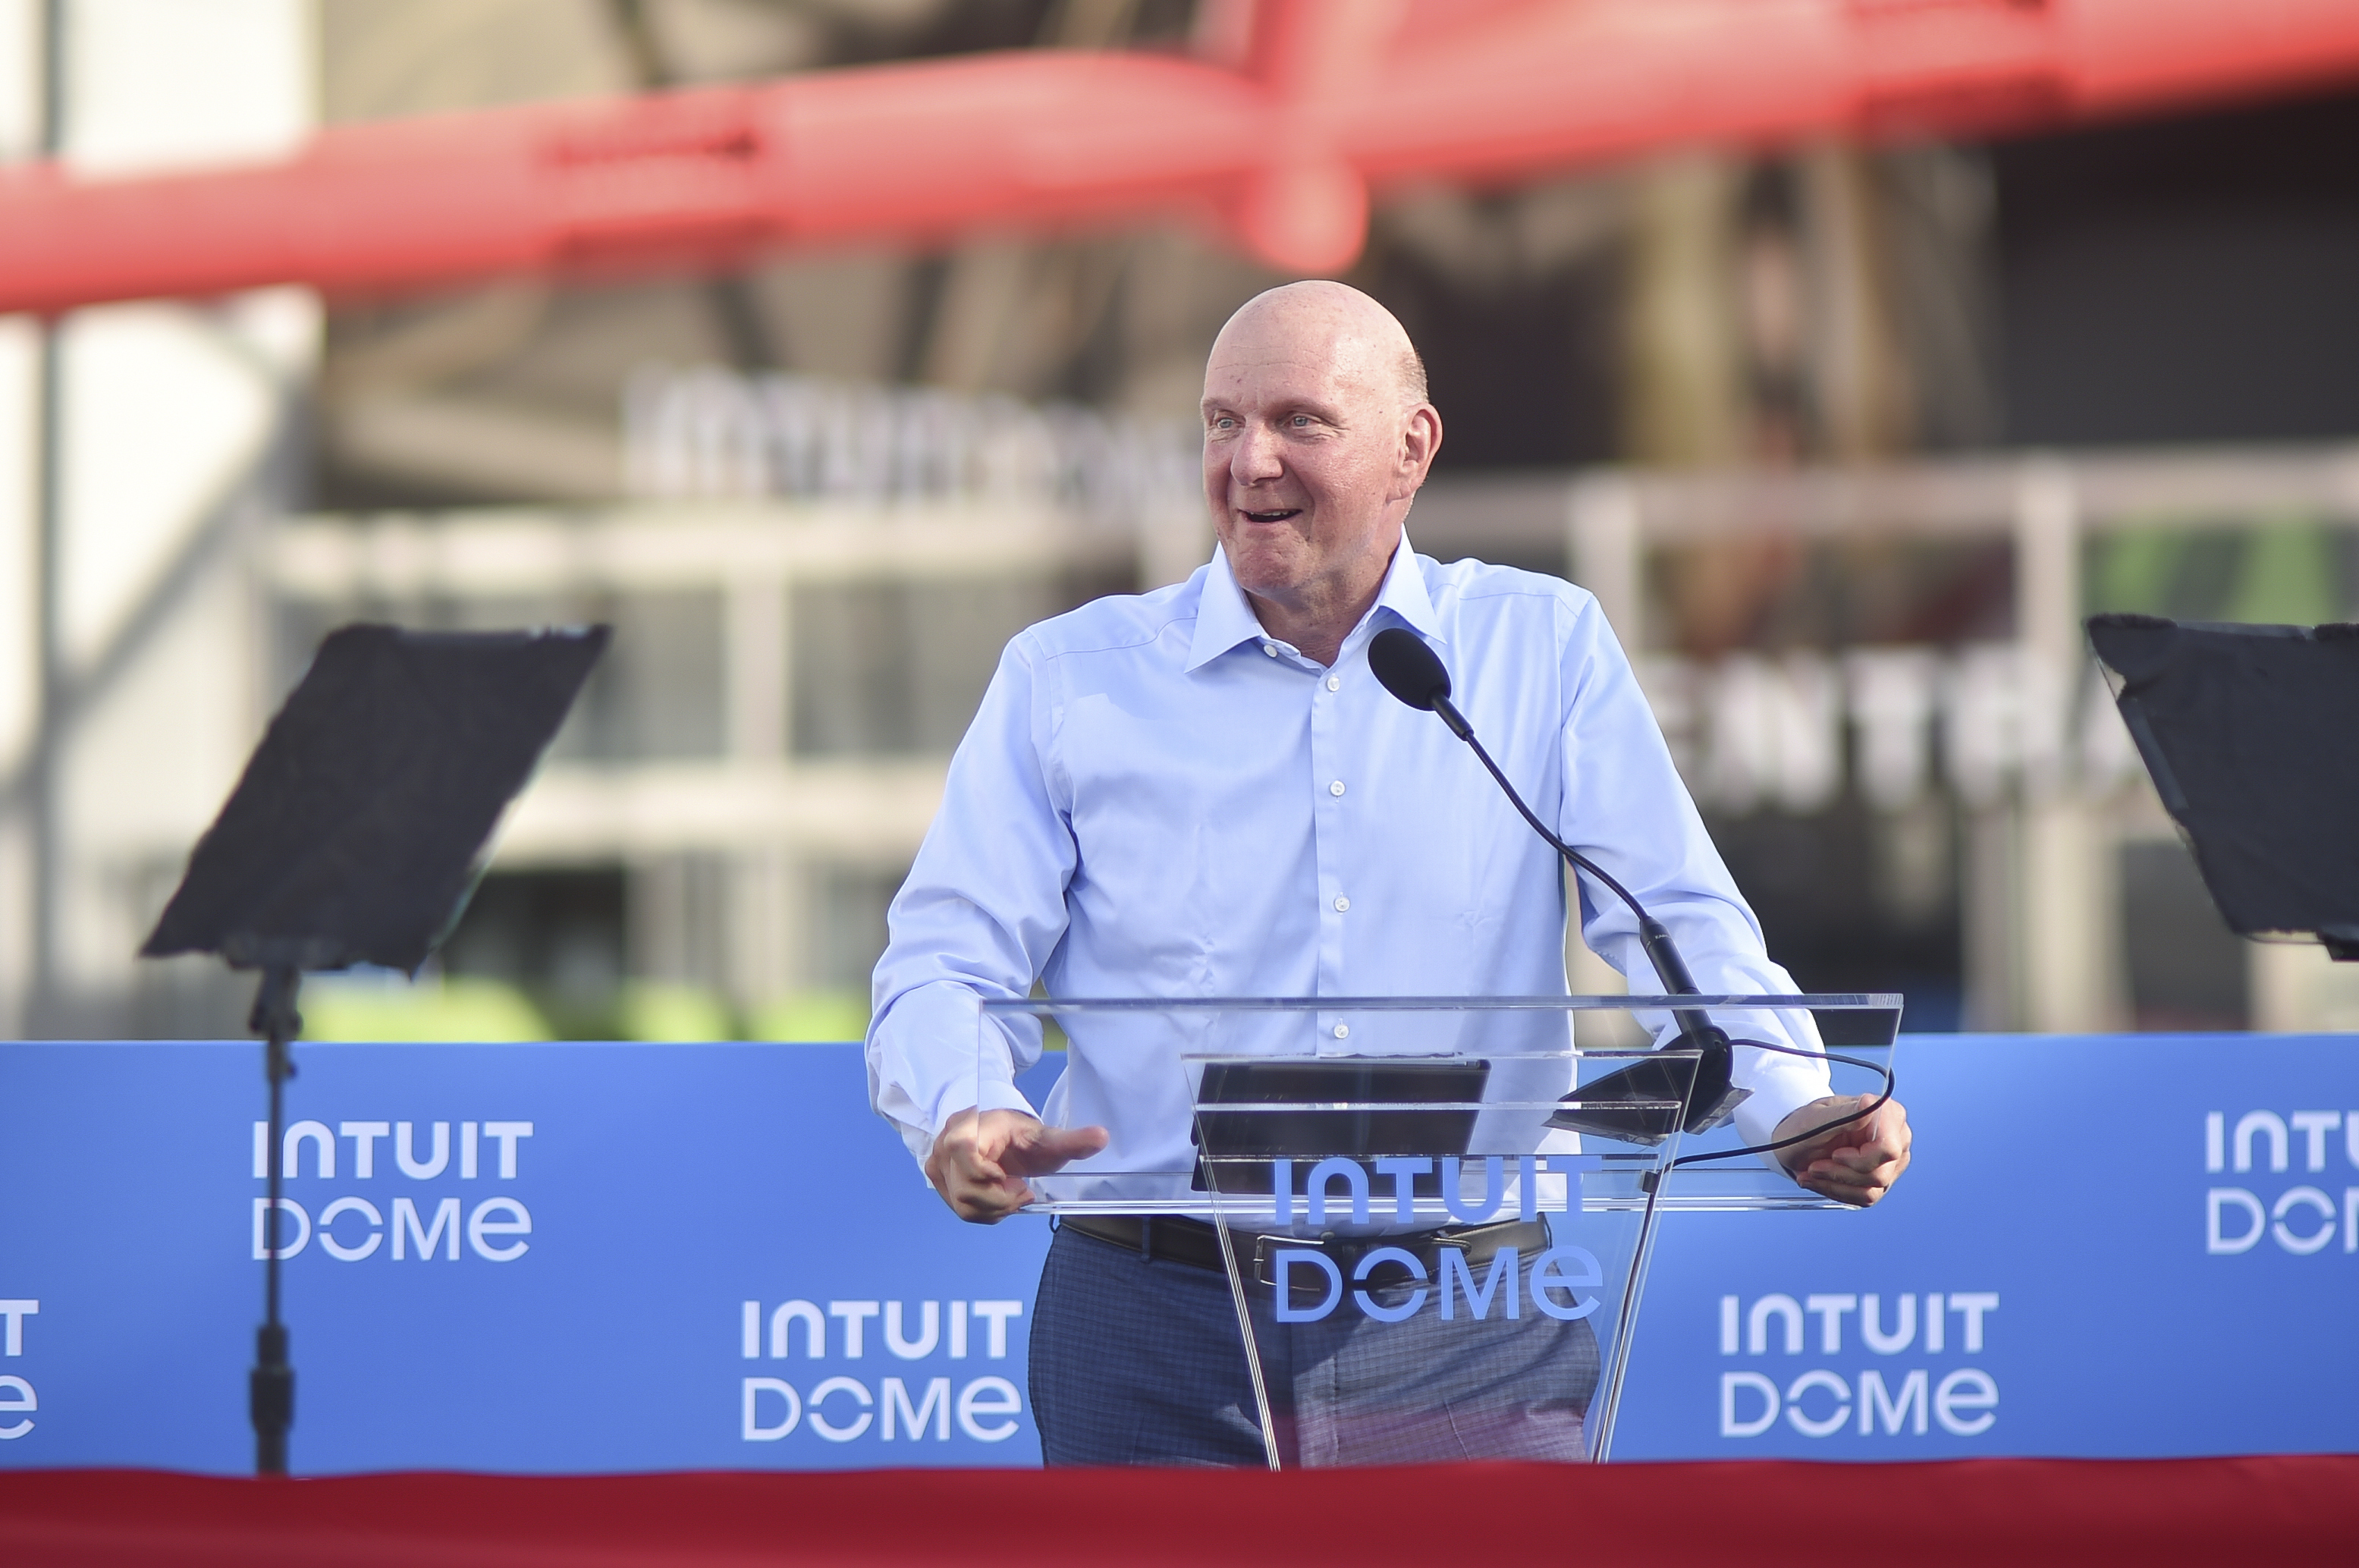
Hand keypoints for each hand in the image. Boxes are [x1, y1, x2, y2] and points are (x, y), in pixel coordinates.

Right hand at [923, 1108, 1109, 1222]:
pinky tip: (1001, 1199)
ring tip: (1013, 1192)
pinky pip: (961, 1209)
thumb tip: (1103, 1136)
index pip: (962, 1149)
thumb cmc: (1022, 1136)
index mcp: (969, 1124)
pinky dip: (987, 1212)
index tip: (1012, 1178)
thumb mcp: (1048, 1137)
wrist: (1001, 1137)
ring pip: (963, 1205)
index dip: (986, 1173)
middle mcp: (946, 1142)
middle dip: (1001, 1198)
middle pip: (966, 1188)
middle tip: (1022, 1189)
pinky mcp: (941, 1182)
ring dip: (995, 1209)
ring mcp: (939, 1164)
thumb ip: (1073, 1140)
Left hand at [1772, 1094, 1911, 1206]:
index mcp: (1886, 1113)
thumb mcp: (1815, 1119)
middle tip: (1815, 1166)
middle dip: (1841, 1173)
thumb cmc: (1803, 1127)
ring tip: (1813, 1171)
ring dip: (1835, 1183)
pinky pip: (1866, 1197)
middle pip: (1880, 1173)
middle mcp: (1896, 1136)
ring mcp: (1892, 1161)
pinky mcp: (1883, 1180)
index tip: (1834, 1154)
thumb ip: (1845, 1114)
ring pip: (1873, 1189)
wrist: (1795, 1145)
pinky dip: (1837, 1190)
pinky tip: (1821, 1180)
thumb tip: (1869, 1102)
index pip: (1888, 1148)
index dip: (1859, 1158)